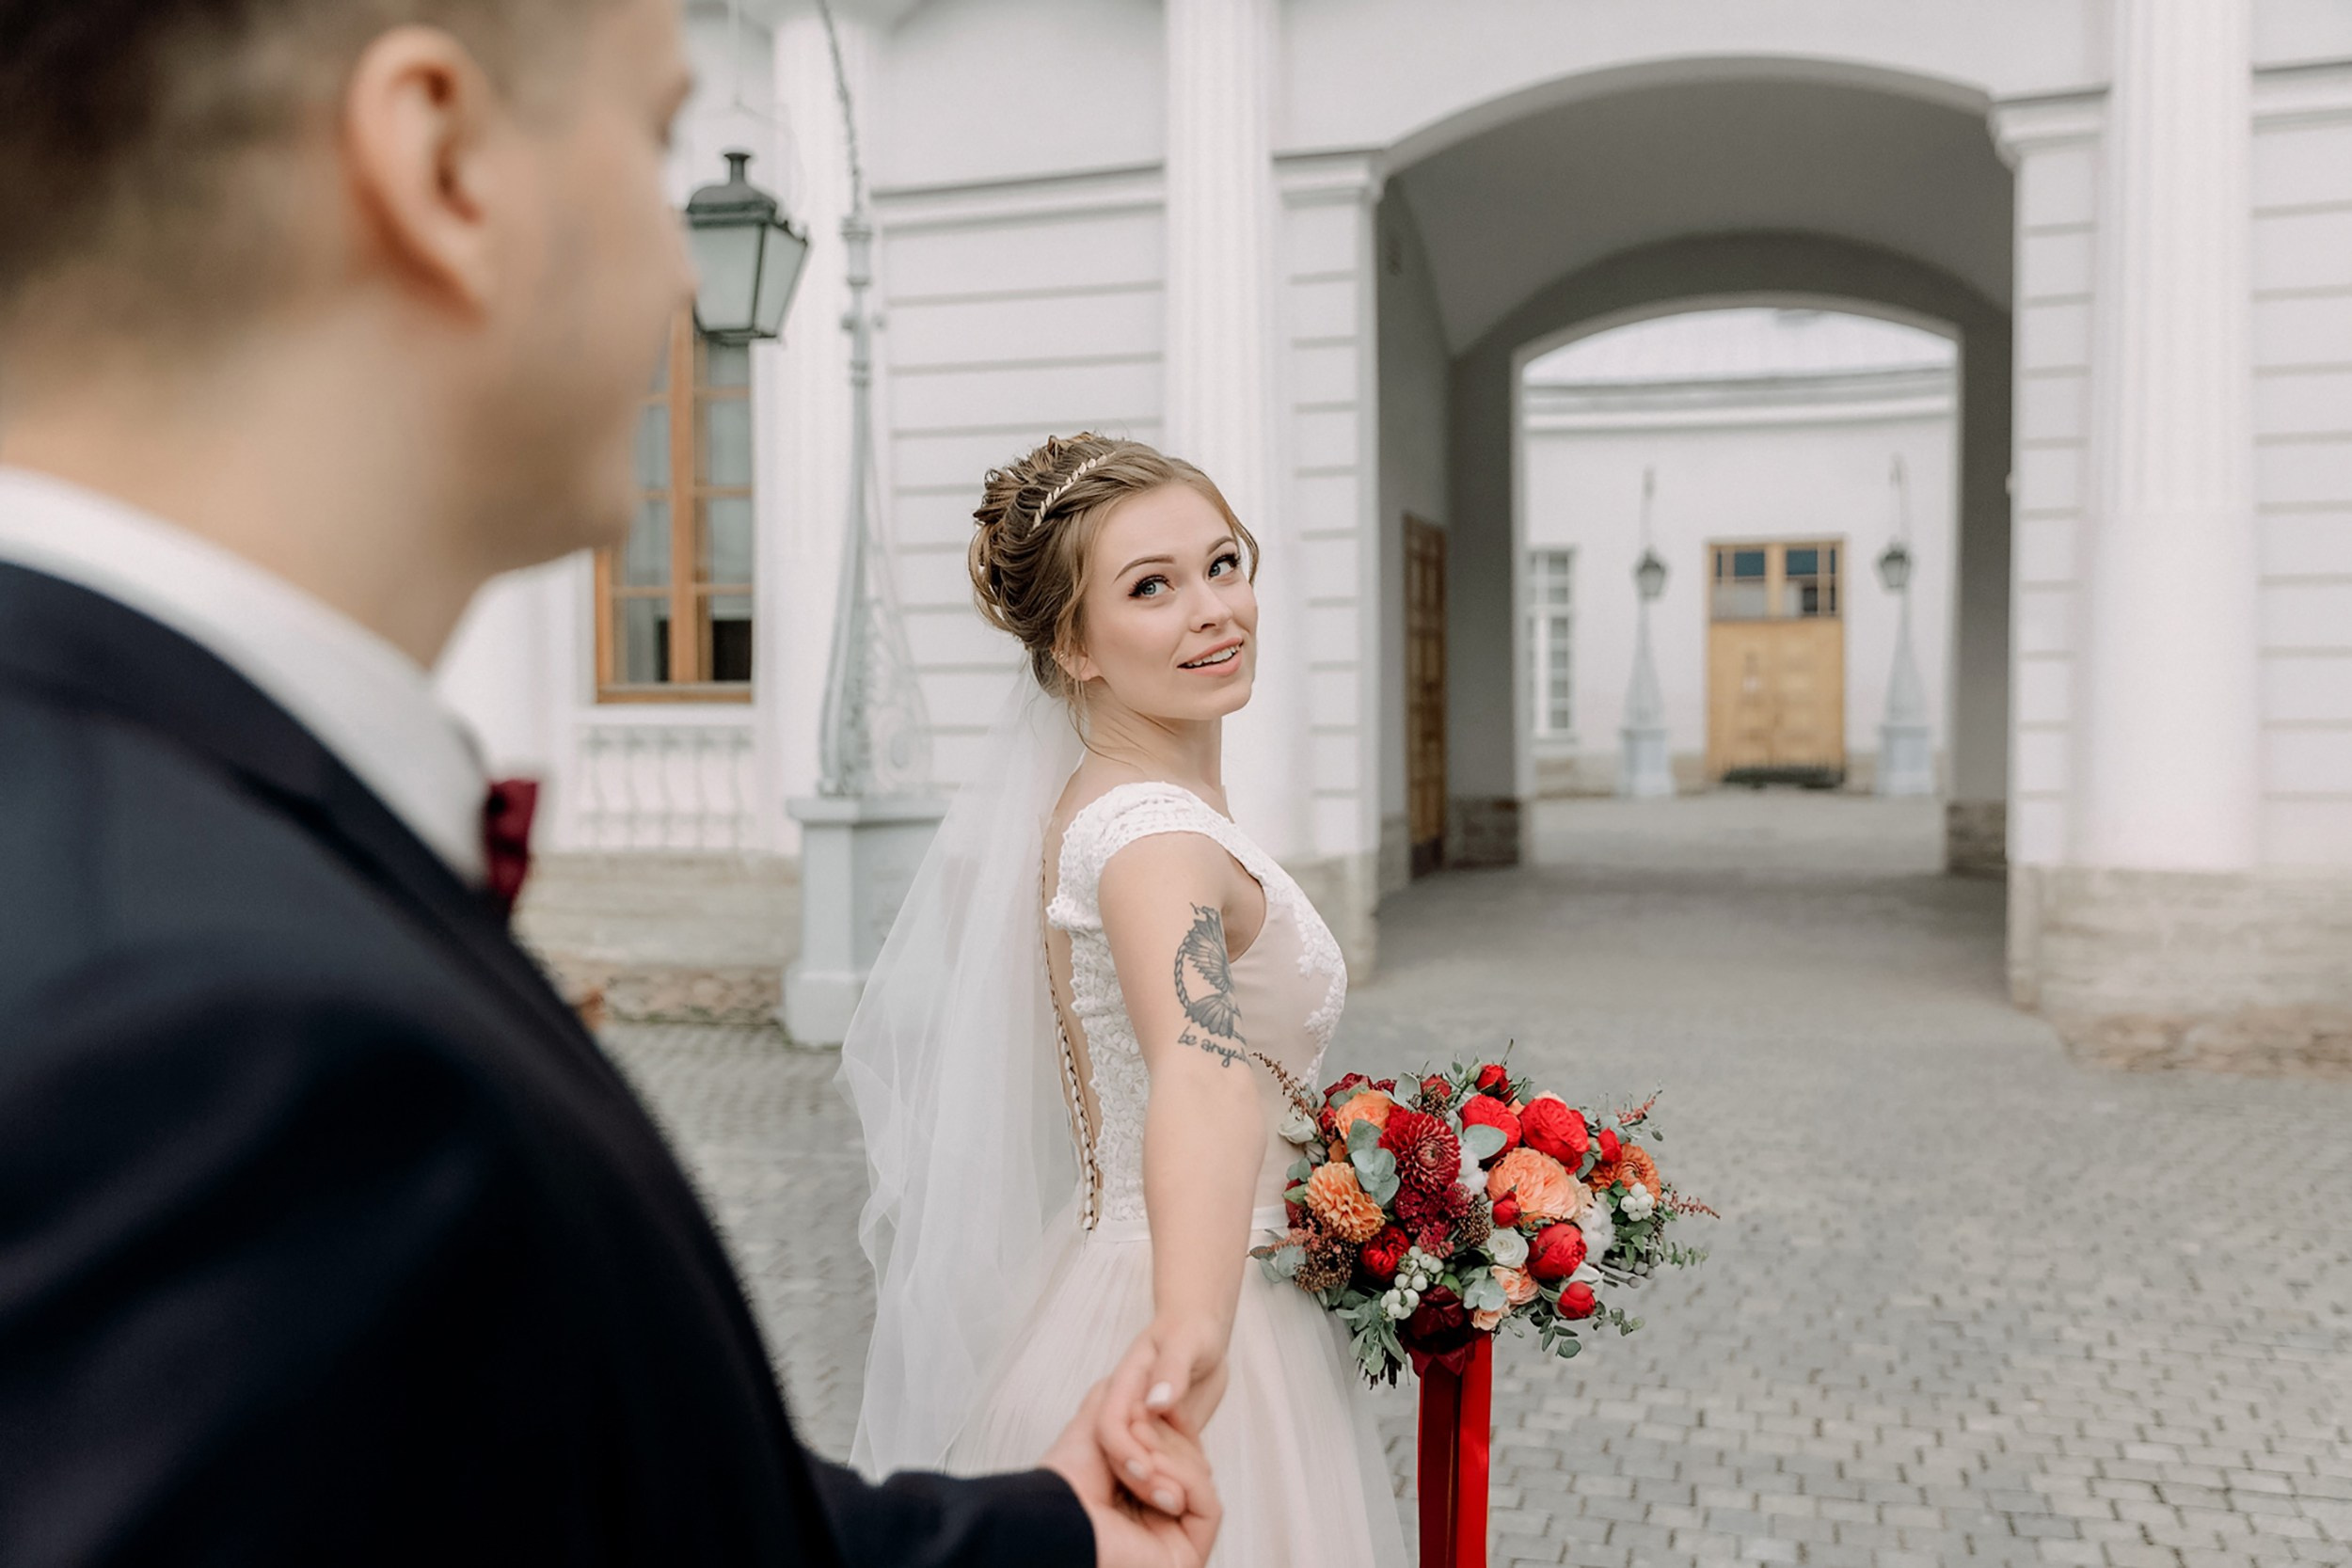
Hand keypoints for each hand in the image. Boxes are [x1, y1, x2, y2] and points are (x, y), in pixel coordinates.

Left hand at [1043, 1382, 1220, 1567]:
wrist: (1059, 1519)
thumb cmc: (1066, 1480)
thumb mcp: (1096, 1424)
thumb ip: (1120, 1400)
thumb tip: (1140, 1382)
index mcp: (1135, 1492)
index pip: (1173, 1450)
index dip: (1171, 1422)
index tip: (1158, 1402)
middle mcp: (1155, 1516)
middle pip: (1191, 1462)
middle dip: (1167, 1439)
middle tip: (1137, 1431)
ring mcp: (1173, 1535)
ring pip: (1201, 1480)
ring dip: (1172, 1458)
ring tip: (1140, 1463)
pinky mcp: (1189, 1551)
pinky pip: (1209, 1503)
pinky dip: (1185, 1480)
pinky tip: (1154, 1479)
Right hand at [1091, 1315, 1227, 1505]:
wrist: (1202, 1335)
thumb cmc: (1191, 1331)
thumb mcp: (1185, 1342)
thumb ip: (1171, 1369)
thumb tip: (1156, 1401)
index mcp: (1126, 1384)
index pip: (1109, 1423)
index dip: (1122, 1450)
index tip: (1144, 1471)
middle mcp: (1129, 1408)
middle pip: (1119, 1452)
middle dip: (1141, 1480)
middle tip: (1172, 1501)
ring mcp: (1144, 1425)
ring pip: (1142, 1463)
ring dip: (1161, 1484)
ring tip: (1187, 1502)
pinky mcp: (1162, 1437)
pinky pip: (1164, 1463)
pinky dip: (1178, 1477)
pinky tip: (1198, 1489)